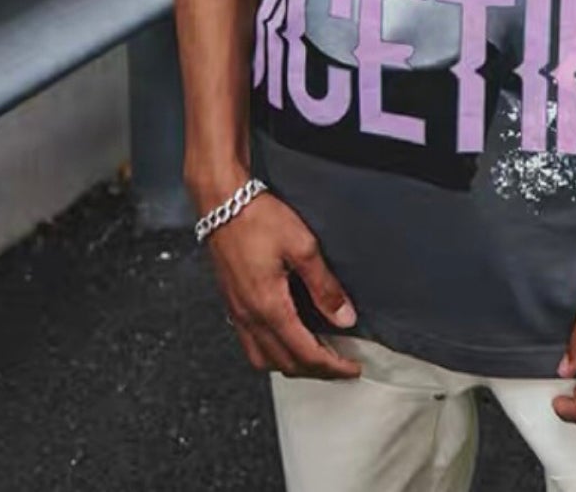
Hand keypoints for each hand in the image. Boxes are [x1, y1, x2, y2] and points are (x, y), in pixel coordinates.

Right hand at [204, 189, 362, 379]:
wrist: (222, 203)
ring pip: (265, 360)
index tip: (353, 369)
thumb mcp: (303, 247)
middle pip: (286, 364)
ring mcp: (238, 313)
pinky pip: (252, 345)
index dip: (333, 367)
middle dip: (317, 372)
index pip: (306, 354)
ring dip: (293, 366)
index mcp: (269, 307)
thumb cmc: (260, 219)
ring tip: (317, 357)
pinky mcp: (232, 304)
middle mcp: (250, 318)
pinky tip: (286, 339)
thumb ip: (324, 286)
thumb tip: (345, 318)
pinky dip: (273, 353)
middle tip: (341, 366)